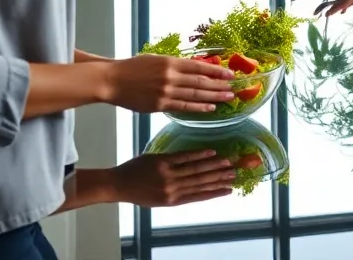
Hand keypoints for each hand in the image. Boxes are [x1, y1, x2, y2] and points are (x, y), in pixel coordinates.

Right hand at [99, 54, 235, 113]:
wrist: (113, 80)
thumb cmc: (134, 68)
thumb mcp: (156, 59)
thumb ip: (176, 64)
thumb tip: (197, 67)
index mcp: (170, 62)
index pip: (199, 66)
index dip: (217, 71)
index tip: (230, 74)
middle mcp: (170, 76)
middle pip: (201, 82)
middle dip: (220, 86)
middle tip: (234, 88)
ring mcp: (166, 92)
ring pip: (195, 95)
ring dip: (214, 97)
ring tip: (228, 98)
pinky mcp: (160, 105)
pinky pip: (183, 107)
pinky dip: (198, 107)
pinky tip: (210, 108)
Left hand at [109, 150, 236, 207]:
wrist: (117, 185)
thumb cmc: (138, 193)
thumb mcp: (158, 200)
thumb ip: (177, 194)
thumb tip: (196, 187)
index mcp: (172, 201)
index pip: (199, 196)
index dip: (216, 192)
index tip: (231, 189)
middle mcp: (172, 189)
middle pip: (201, 182)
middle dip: (220, 177)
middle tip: (235, 173)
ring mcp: (167, 175)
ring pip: (196, 169)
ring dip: (214, 165)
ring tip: (228, 162)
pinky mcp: (161, 162)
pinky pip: (184, 157)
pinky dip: (199, 154)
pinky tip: (211, 151)